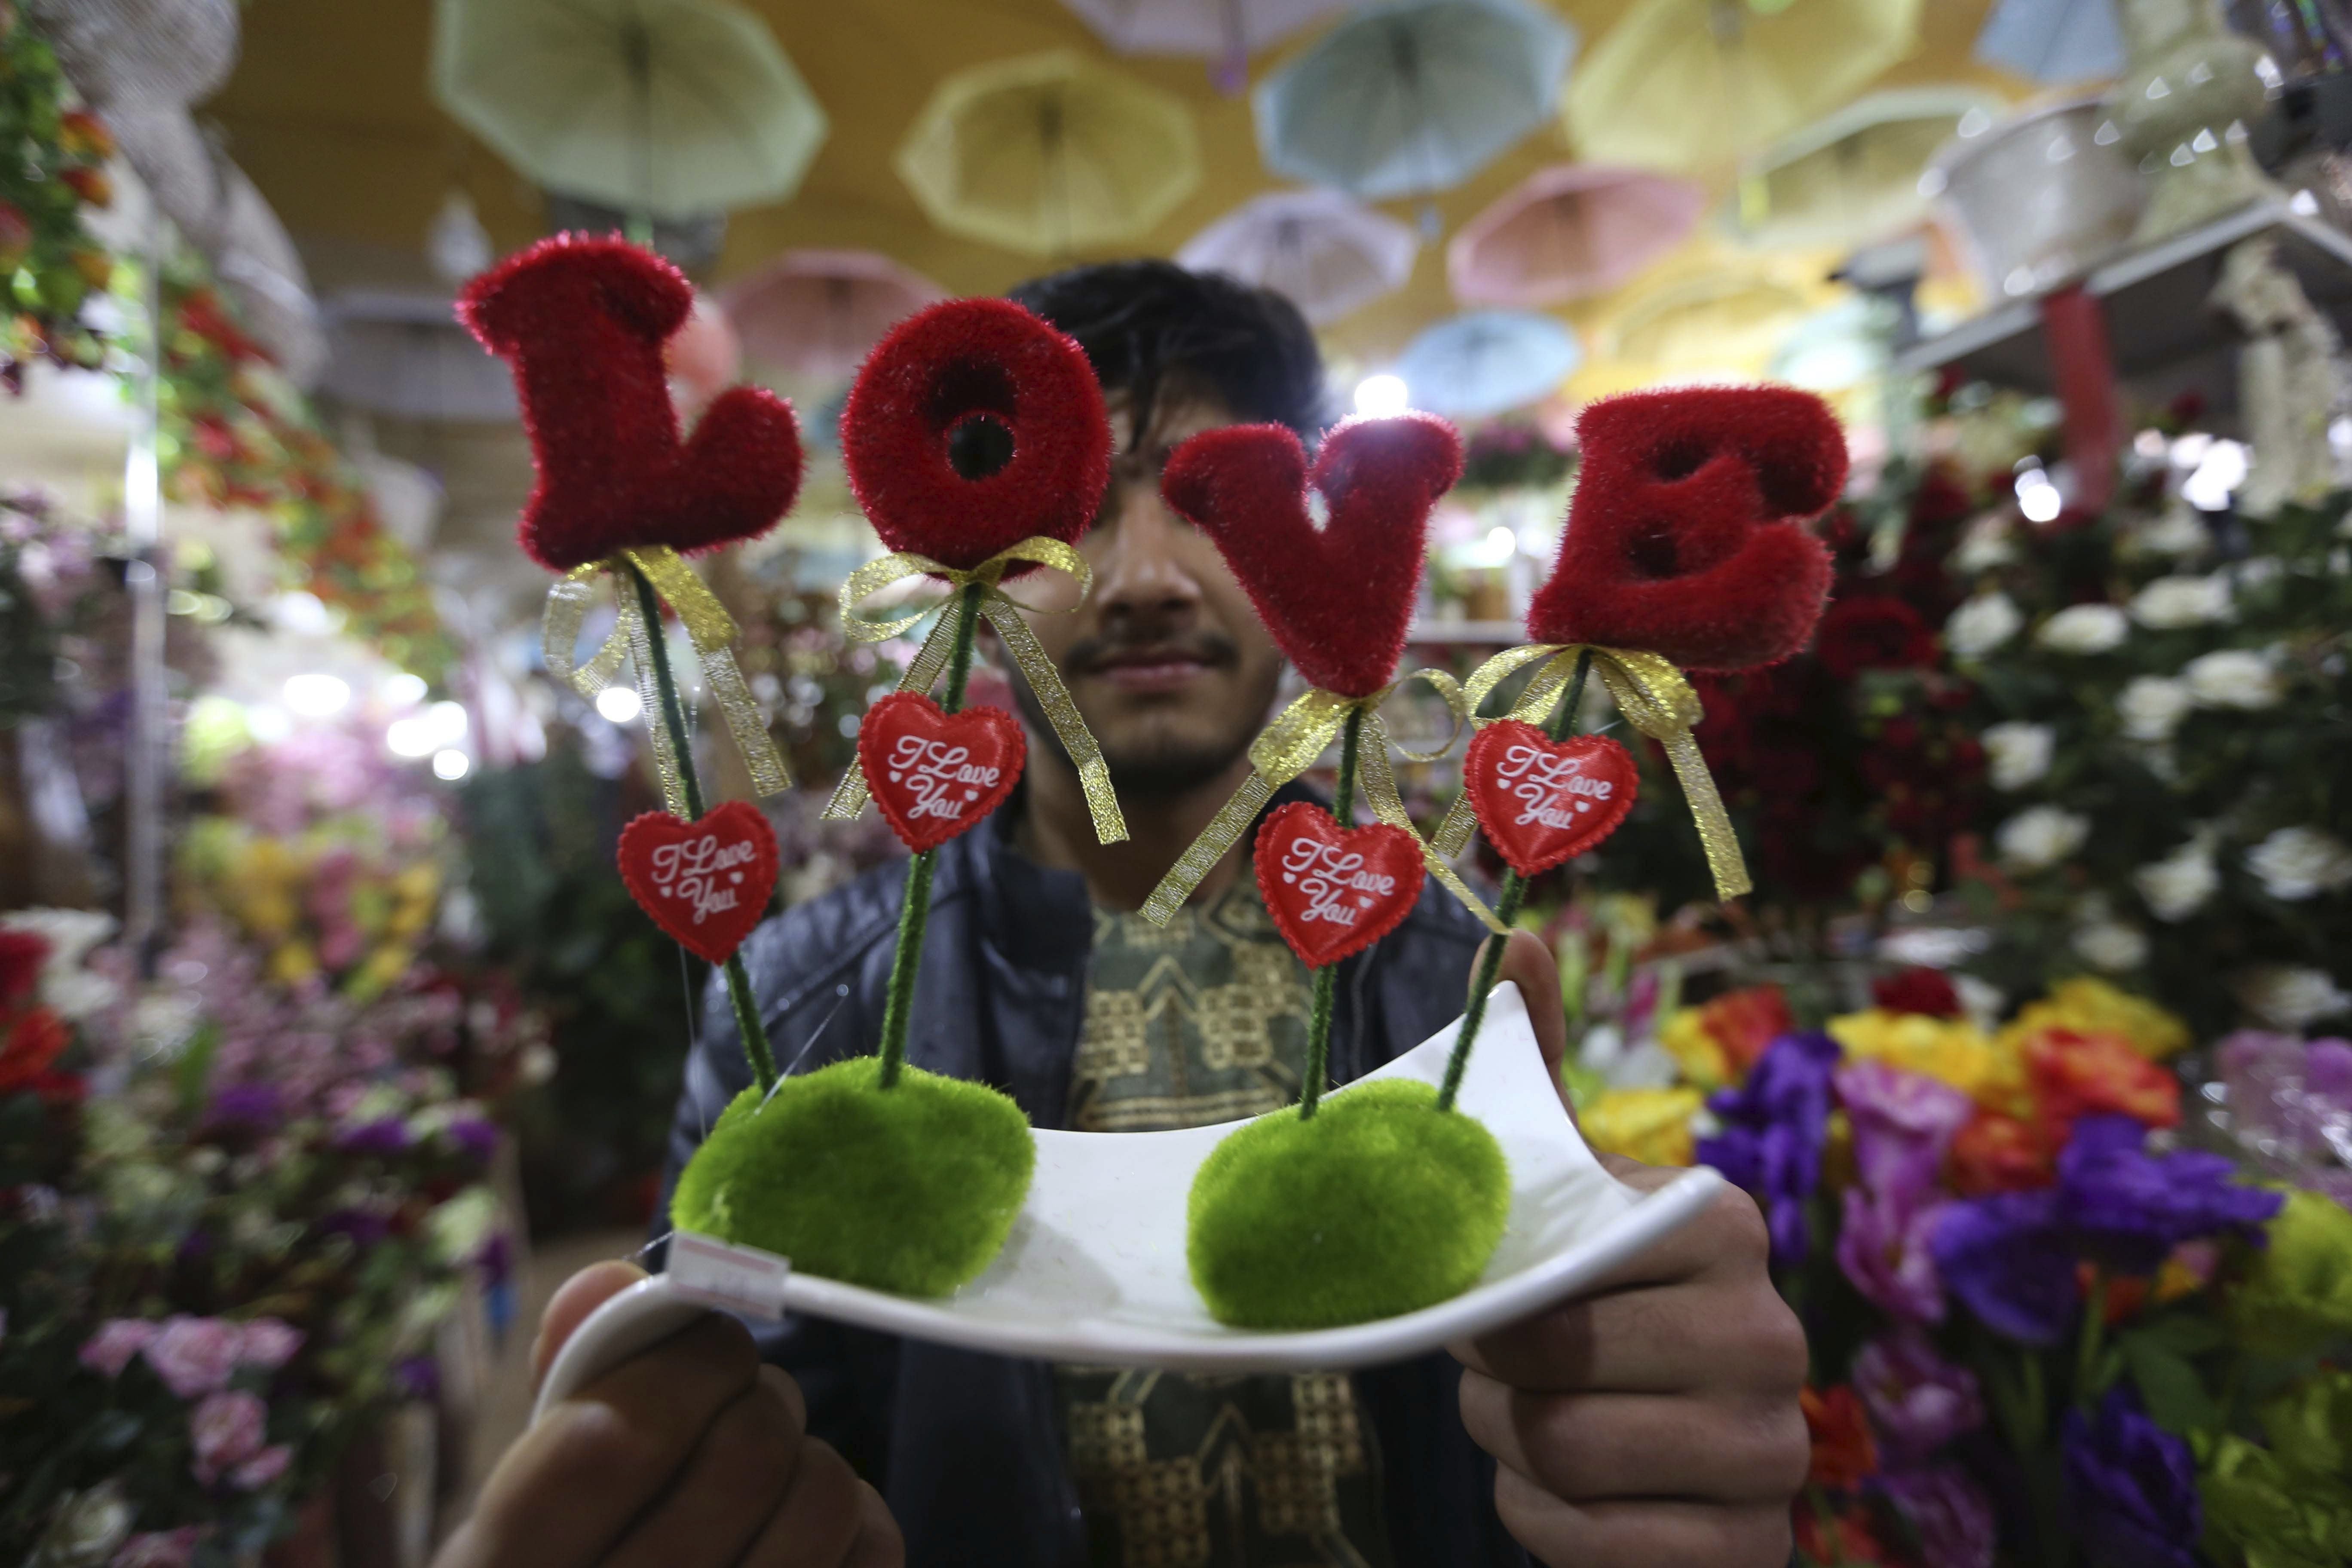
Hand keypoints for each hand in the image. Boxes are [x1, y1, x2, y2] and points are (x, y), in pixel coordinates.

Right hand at [435, 1261, 902, 1567]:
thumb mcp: (522, 1507)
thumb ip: (564, 1386)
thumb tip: (609, 1280)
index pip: (609, 1444)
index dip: (679, 1362)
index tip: (698, 1341)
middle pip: (742, 1456)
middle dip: (757, 1392)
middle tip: (739, 1398)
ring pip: (823, 1495)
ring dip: (807, 1453)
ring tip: (766, 1468)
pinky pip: (873, 1549)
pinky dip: (855, 1517)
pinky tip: (802, 1531)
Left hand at [1452, 936, 1809, 1567]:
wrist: (1654, 1468)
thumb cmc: (1590, 1310)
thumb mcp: (1564, 1197)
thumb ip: (1533, 1078)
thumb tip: (1516, 941)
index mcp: (1722, 1230)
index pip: (1555, 1271)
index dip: (1495, 1299)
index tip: (1501, 1300)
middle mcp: (1772, 1335)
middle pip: (1550, 1373)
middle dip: (1496, 1382)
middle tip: (1506, 1372)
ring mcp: (1775, 1453)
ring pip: (1563, 1459)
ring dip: (1514, 1451)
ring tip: (1538, 1426)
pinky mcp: (1751, 1553)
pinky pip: (1591, 1543)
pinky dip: (1548, 1525)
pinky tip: (1573, 1497)